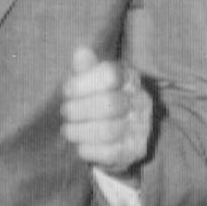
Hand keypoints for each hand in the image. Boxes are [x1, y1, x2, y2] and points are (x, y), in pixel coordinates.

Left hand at [61, 47, 154, 176]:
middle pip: (109, 104)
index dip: (83, 83)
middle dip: (79, 110)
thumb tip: (81, 53)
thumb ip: (86, 67)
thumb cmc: (98, 99)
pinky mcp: (136, 150)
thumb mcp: (91, 80)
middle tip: (65, 112)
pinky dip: (89, 148)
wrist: (117, 135)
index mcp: (130, 77)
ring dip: (80, 131)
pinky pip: (110, 152)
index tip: (66, 91)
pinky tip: (79, 145)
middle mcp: (141, 100)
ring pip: (108, 130)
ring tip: (67, 130)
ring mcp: (142, 127)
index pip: (110, 75)